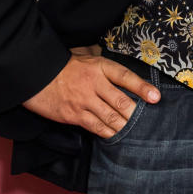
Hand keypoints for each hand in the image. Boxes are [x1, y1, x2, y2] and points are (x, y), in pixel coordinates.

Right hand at [22, 45, 159, 137]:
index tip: (156, 97)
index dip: (143, 87)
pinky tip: (116, 135)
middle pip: (121, 101)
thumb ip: (107, 67)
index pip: (126, 77)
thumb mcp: (88, 58)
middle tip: (147, 122)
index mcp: (101, 67)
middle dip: (136, 114)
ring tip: (136, 132)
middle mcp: (94, 84)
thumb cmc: (66, 66)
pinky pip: (96, 126)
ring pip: (111, 117)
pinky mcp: (73, 115)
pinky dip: (108, 132)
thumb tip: (125, 78)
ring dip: (124, 126)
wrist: (36, 74)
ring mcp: (84, 101)